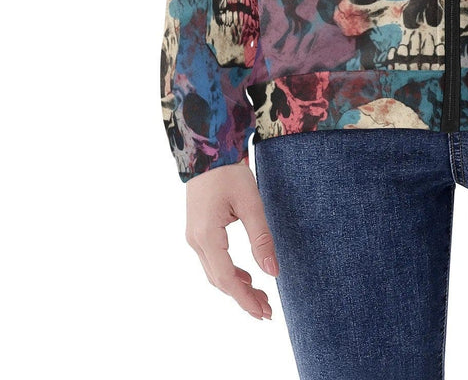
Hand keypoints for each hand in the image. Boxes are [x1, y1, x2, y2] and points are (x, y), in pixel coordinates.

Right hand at [185, 159, 279, 319]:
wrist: (208, 152)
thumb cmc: (229, 174)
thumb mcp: (251, 203)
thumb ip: (261, 238)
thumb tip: (273, 272)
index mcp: (207, 236)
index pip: (227, 279)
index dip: (245, 299)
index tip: (264, 313)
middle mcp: (196, 241)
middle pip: (220, 280)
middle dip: (243, 297)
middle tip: (267, 311)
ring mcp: (195, 237)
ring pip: (215, 273)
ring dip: (237, 287)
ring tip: (260, 298)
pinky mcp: (199, 232)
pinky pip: (213, 261)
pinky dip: (230, 273)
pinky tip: (246, 277)